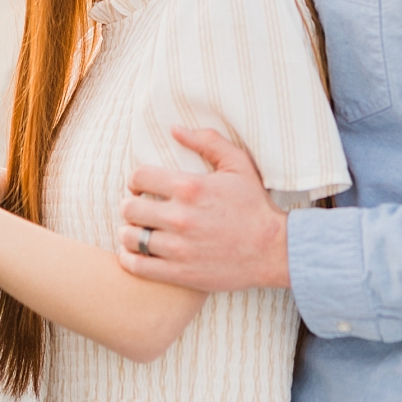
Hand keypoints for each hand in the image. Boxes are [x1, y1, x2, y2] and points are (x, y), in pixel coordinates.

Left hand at [117, 128, 289, 291]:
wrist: (273, 251)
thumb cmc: (255, 206)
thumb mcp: (238, 165)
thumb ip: (207, 141)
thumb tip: (174, 128)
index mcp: (190, 187)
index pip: (139, 177)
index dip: (136, 180)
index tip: (142, 187)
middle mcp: (180, 217)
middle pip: (130, 207)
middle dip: (131, 205)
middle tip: (139, 209)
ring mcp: (178, 248)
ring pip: (130, 237)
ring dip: (128, 232)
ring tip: (137, 231)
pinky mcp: (179, 273)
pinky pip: (137, 266)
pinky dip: (128, 258)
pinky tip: (136, 253)